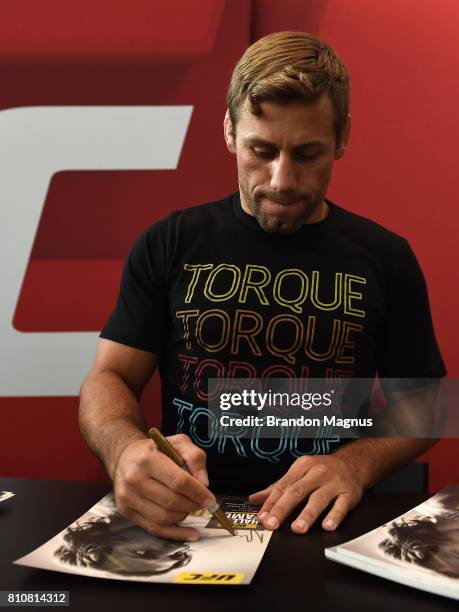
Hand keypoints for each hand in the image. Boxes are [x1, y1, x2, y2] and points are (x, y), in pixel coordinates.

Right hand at [113, 434, 214, 540]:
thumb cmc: (156, 450)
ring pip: (163, 517)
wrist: (124, 457)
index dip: (198, 493)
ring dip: (183, 516)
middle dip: (192, 505)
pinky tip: (190, 533)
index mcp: (148, 459)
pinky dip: (175, 534)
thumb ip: (195, 457)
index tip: (210, 499)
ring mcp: (128, 497)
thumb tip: (204, 483)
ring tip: (190, 507)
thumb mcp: (178, 442)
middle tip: (202, 503)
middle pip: (171, 501)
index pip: (178, 481)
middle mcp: (134, 479)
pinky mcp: (126, 511)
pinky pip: (154, 528)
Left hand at [249, 455, 363, 533]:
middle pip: (297, 491)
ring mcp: (334, 483)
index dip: (271, 503)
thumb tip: (255, 499)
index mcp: (302, 466)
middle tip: (272, 524)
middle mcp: (317, 473)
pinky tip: (327, 526)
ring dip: (307, 514)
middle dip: (283, 509)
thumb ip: (277, 487)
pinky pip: (341, 505)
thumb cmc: (321, 470)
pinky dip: (334, 516)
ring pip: (319, 499)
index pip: (283, 486)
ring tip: (297, 528)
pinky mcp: (349, 493)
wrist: (353, 464)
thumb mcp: (299, 472)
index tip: (262, 517)